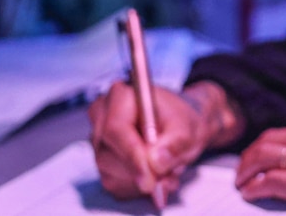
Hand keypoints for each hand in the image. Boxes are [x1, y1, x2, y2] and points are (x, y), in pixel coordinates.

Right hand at [88, 80, 240, 202]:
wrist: (180, 129)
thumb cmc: (180, 121)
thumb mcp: (187, 128)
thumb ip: (175, 142)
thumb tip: (156, 162)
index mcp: (120, 96)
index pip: (115, 128)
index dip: (131, 155)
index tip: (151, 175)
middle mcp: (102, 118)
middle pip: (108, 155)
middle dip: (139, 172)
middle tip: (168, 178)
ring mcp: (99, 142)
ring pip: (111, 174)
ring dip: (142, 182)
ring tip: (169, 173)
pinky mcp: (102, 164)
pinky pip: (116, 186)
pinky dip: (139, 188)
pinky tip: (157, 178)